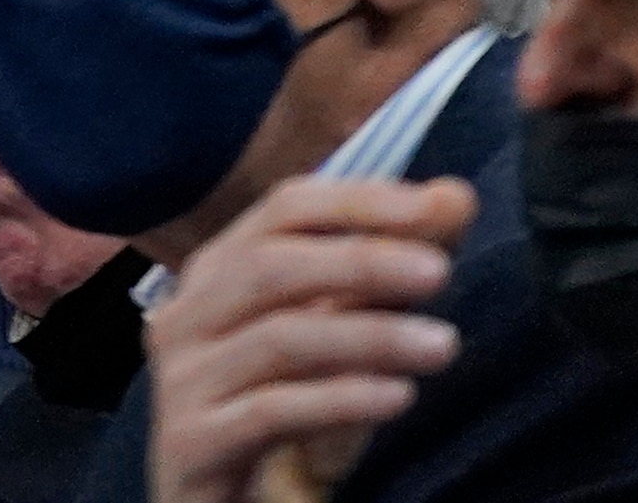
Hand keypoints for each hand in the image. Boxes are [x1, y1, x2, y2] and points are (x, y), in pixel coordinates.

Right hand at [146, 174, 474, 502]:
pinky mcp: (193, 440)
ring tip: (443, 346)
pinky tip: (397, 398)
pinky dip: (340, 399)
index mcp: (217, 272)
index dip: (359, 201)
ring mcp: (184, 377)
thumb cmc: (280, 407)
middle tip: (440, 272)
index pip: (284, 209)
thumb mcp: (335, 333)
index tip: (436, 207)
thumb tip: (453, 196)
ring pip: (278, 336)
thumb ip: (388, 267)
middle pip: (271, 264)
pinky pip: (272, 409)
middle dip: (361, 261)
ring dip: (368, 335)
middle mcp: (186, 313)